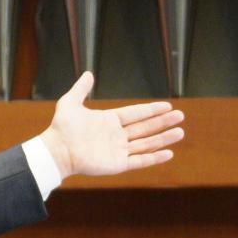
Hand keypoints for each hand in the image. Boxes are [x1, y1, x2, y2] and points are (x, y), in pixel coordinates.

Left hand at [37, 71, 184, 178]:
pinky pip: (140, 161)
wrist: (57, 150)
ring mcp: (118, 151)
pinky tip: (169, 153)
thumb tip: (89, 73)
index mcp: (109, 121)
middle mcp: (116, 136)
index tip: (167, 105)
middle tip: (181, 116)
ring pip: (146, 143)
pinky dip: (154, 158)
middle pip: (145, 127)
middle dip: (163, 122)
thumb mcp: (70, 103)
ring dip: (163, 138)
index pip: (136, 114)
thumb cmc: (61, 128)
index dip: (151, 110)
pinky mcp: (117, 164)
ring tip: (180, 132)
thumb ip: (81, 89)